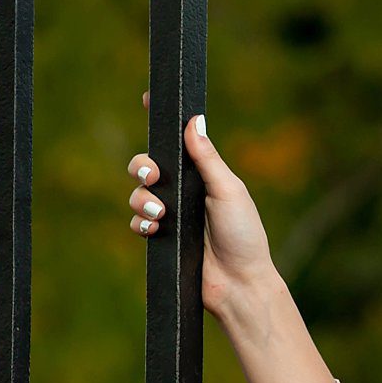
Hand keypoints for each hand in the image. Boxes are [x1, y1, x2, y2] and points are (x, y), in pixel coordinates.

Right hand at [127, 87, 275, 315]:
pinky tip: (155, 229)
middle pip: (147, 165)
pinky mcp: (163, 239)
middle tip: (152, 175)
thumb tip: (194, 119)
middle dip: (141, 166)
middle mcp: (184, 191)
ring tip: (159, 212)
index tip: (147, 99)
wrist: (239, 283)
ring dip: (141, 199)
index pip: (177, 141)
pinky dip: (141, 223)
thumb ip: (208, 158)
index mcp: (202, 174)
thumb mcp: (229, 191)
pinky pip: (138, 223)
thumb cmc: (244, 236)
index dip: (162, 121)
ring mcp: (172, 215)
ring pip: (137, 194)